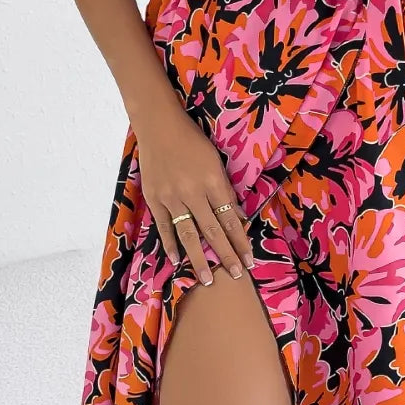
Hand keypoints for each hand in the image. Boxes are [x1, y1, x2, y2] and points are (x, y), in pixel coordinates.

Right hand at [136, 106, 254, 284]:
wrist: (158, 126)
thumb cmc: (192, 140)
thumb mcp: (216, 161)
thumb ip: (225, 190)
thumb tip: (237, 216)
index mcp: (213, 182)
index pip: (230, 219)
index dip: (240, 241)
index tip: (249, 259)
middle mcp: (193, 193)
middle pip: (213, 231)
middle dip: (226, 255)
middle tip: (236, 275)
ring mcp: (172, 197)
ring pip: (188, 234)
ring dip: (199, 258)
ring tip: (207, 278)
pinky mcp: (155, 198)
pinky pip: (165, 226)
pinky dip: (170, 244)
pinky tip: (177, 260)